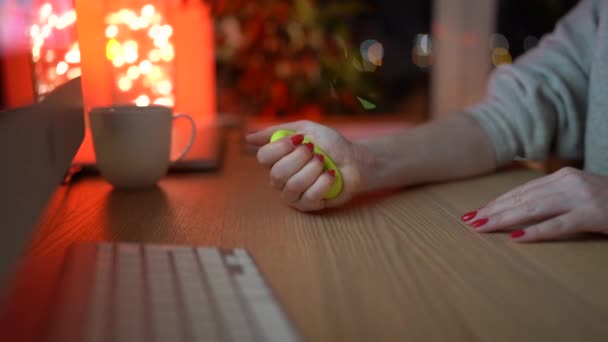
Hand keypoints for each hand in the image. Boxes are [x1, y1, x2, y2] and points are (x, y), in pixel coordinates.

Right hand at [246, 121, 363, 211]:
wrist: (354, 160)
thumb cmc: (330, 144)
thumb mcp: (305, 129)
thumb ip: (277, 132)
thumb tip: (248, 137)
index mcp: (276, 159)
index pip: (263, 157)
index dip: (281, 148)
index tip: (300, 140)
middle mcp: (280, 179)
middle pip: (277, 173)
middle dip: (301, 159)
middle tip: (315, 151)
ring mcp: (293, 194)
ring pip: (293, 185)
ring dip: (313, 170)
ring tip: (324, 162)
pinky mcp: (308, 205)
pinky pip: (310, 196)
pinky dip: (324, 182)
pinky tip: (331, 175)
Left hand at [461, 167, 607, 241]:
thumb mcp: (579, 193)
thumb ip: (554, 197)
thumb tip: (520, 209)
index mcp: (563, 176)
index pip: (522, 191)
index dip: (497, 202)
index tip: (475, 211)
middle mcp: (568, 182)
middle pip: (522, 198)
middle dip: (493, 211)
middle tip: (469, 221)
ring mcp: (581, 197)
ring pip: (533, 209)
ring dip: (504, 219)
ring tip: (483, 227)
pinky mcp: (593, 214)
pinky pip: (559, 225)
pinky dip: (536, 232)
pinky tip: (516, 238)